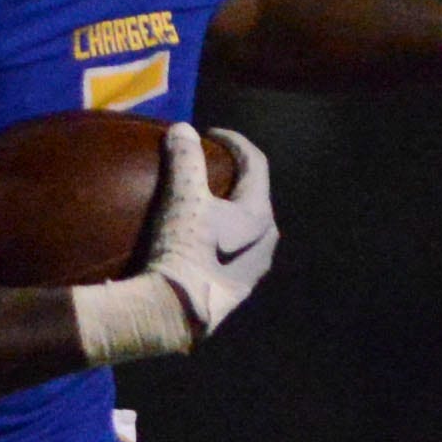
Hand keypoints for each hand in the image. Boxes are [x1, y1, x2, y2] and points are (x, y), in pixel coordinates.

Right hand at [144, 121, 274, 341]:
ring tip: (201, 205)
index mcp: (260, 214)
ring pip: (246, 227)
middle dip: (232, 177)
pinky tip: (199, 240)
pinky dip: (220, 236)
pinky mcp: (237, 288)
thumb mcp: (182, 198)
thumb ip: (185, 159)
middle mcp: (266, 240)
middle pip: (254, 195)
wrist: (174, 311)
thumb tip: (183, 130)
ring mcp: (254, 268)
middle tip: (206, 168)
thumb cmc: (184, 249)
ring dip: (227, 209)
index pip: (255, 163)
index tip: (209, 134)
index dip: (233, 141)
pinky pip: (234, 251)